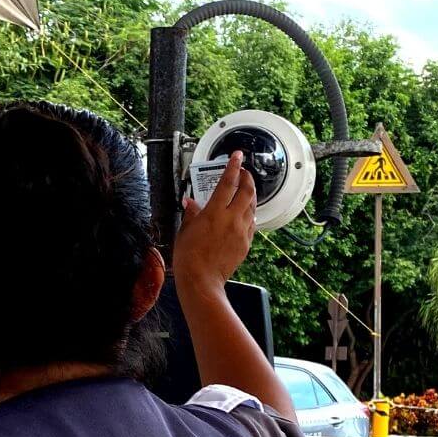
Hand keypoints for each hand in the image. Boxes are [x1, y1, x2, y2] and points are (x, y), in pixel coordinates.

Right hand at [173, 152, 256, 291]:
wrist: (201, 280)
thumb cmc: (189, 258)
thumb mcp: (185, 230)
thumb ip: (191, 213)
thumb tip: (190, 203)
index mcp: (214, 212)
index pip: (228, 182)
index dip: (233, 166)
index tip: (237, 156)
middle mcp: (231, 219)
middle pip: (247, 191)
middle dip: (247, 178)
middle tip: (244, 172)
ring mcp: (241, 232)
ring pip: (252, 207)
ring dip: (250, 195)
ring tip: (245, 191)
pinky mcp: (245, 244)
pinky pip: (251, 224)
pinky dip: (249, 214)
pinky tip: (244, 213)